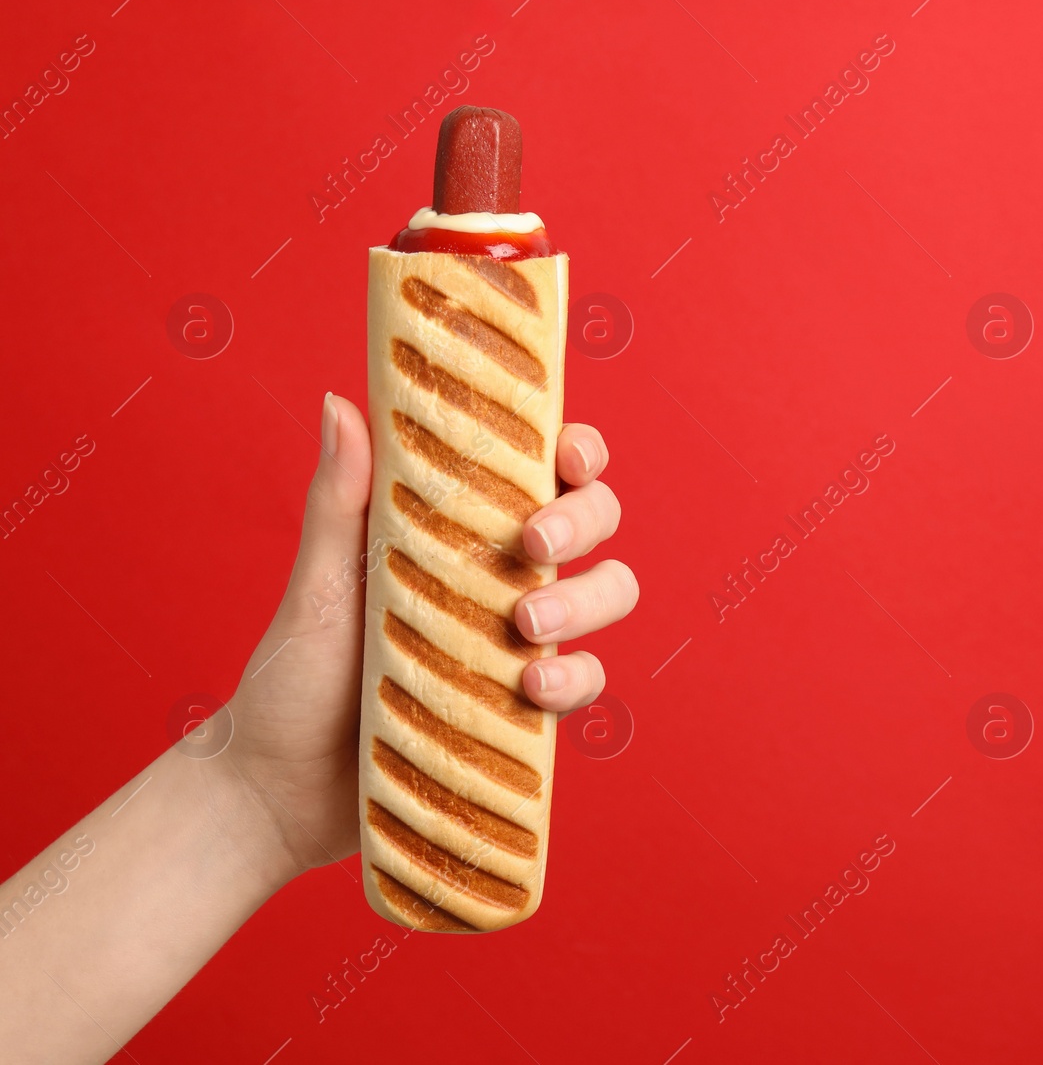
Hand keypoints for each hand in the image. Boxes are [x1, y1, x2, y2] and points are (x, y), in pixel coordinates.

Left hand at [222, 394, 636, 880]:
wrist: (279, 791)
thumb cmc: (291, 677)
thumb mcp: (316, 585)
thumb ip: (339, 500)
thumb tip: (340, 403)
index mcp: (459, 528)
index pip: (542, 468)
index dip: (576, 451)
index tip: (565, 454)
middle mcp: (502, 575)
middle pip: (598, 520)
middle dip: (584, 521)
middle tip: (531, 544)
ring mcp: (522, 640)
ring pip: (610, 592)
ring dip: (587, 599)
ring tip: (526, 625)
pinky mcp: (527, 706)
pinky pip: (587, 680)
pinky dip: (575, 679)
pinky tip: (530, 689)